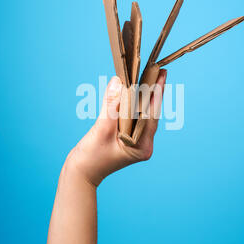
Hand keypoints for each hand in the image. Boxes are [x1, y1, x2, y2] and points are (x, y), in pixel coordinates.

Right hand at [67, 69, 166, 186]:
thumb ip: (111, 105)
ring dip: (145, 96)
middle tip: (160, 70)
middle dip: (154, 92)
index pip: (152, 115)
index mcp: (142, 147)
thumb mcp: (101, 129)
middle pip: (151, 114)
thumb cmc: (90, 158)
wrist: (81, 174)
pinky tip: (136, 89)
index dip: (157, 94)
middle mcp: (143, 145)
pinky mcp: (129, 138)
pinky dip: (134, 103)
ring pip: (143, 115)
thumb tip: (118, 81)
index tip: (162, 75)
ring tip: (152, 75)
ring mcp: (137, 142)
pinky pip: (134, 117)